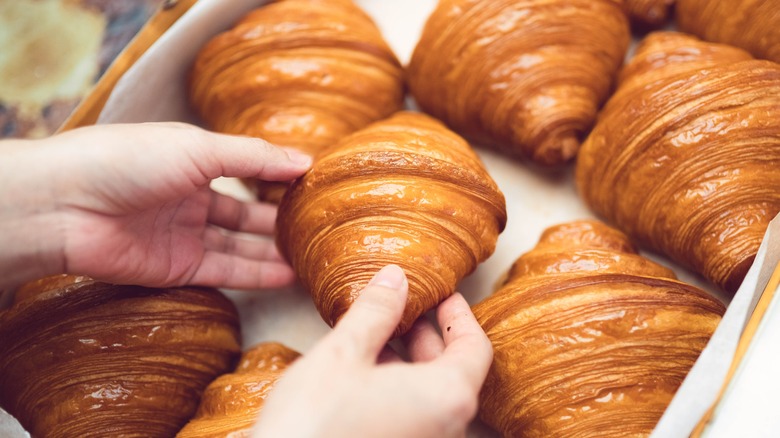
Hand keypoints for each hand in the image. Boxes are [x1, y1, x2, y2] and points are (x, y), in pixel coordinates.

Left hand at [0, 122, 310, 289]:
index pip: (248, 171)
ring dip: (273, 252)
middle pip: (246, 215)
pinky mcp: (177, 268)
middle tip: (319, 229)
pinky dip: (255, 274)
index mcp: (193, 162)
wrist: (67, 204)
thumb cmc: (129, 160)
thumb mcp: (200, 149)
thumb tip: (305, 161)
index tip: (317, 186)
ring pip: (239, 246)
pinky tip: (286, 274)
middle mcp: (190, 199)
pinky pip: (224, 272)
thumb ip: (255, 159)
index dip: (279, 179)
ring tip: (311, 257)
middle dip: (280, 221)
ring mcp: (184, 236)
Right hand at [254, 265, 492, 437]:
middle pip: (455, 371)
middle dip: (428, 335)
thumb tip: (395, 279)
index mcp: (447, 397)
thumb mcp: (343, 354)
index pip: (475, 347)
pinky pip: (415, 416)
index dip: (458, 315)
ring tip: (378, 335)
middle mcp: (447, 429)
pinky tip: (365, 374)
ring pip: (432, 395)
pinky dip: (400, 389)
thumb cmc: (313, 427)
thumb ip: (375, 312)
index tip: (443, 294)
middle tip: (406, 306)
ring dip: (411, 362)